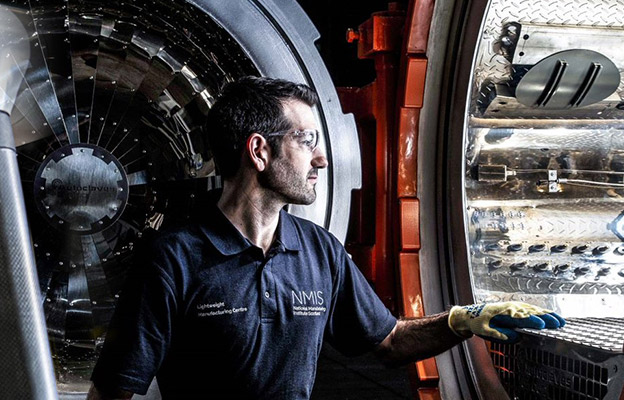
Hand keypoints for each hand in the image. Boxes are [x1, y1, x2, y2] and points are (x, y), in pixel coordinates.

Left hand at [448, 301, 564, 342]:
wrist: (471, 314)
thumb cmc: (478, 323)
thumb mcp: (484, 331)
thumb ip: (499, 334)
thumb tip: (515, 337)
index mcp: (503, 313)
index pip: (520, 317)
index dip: (531, 321)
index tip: (541, 324)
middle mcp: (510, 308)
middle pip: (530, 312)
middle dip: (545, 317)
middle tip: (558, 323)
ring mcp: (513, 306)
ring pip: (533, 309)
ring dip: (547, 314)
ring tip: (560, 321)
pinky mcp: (515, 308)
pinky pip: (530, 309)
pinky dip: (542, 312)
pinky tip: (551, 316)